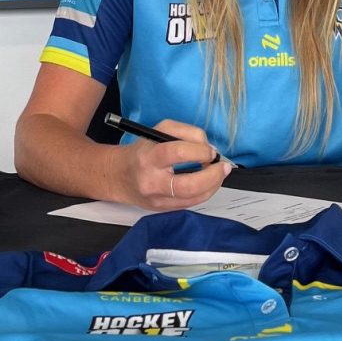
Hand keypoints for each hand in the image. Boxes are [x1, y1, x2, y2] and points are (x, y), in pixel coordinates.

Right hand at [108, 119, 230, 209]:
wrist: (119, 176)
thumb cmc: (142, 151)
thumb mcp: (159, 131)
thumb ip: (186, 133)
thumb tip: (210, 149)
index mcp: (149, 157)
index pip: (177, 152)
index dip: (200, 151)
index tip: (209, 151)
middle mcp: (151, 181)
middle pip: (188, 185)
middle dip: (212, 176)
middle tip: (222, 167)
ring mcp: (157, 199)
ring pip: (193, 198)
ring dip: (213, 185)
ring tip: (218, 174)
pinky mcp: (162, 209)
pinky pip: (190, 204)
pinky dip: (205, 193)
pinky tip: (208, 183)